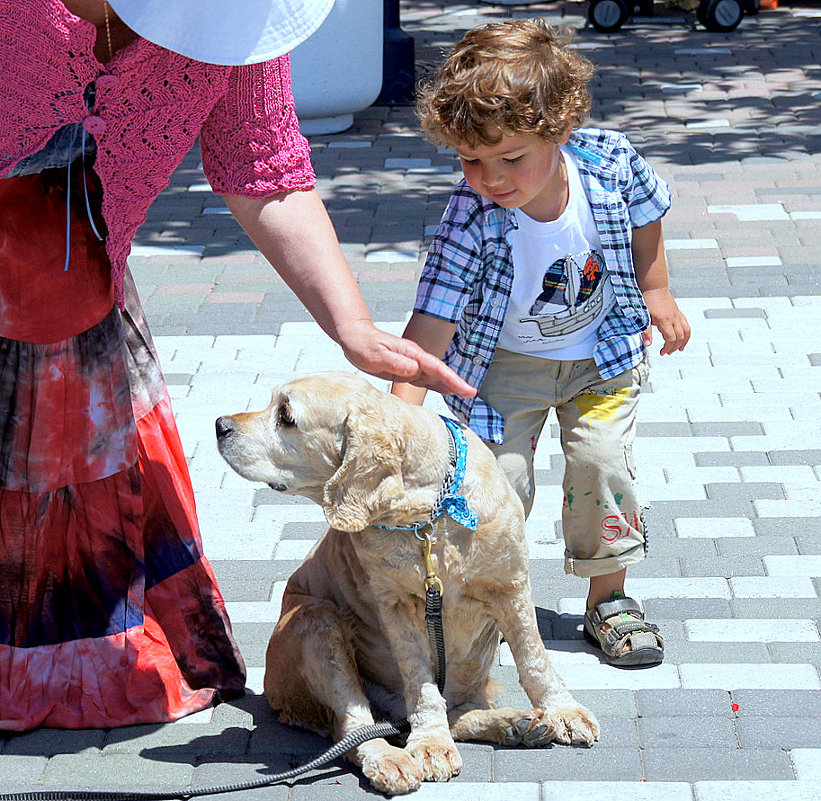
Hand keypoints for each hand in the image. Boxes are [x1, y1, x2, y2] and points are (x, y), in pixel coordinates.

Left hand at [336, 319, 475, 397]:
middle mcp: (415, 358)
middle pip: (440, 372)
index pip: (436, 368)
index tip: (465, 388)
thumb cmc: (363, 345)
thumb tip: (414, 369)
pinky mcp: (406, 370)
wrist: (355, 337)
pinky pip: (425, 379)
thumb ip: (395, 362)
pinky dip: (436, 385)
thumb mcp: (376, 355)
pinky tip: (445, 391)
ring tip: (464, 394)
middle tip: (472, 394)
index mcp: (411, 353)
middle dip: (456, 383)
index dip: (452, 379)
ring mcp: (412, 364)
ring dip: (449, 385)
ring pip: (434, 377)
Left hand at [642, 288, 690, 354]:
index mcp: (665, 321)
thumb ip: (645, 331)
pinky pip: (686, 324)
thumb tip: (647, 344)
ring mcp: (677, 315)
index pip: (670, 339)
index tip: (662, 353)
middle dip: (674, 347)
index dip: (668, 347)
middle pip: (679, 337)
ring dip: (684, 341)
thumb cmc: (647, 300)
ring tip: (680, 349)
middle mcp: (674, 318)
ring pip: (686, 331)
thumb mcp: (643, 317)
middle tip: (667, 352)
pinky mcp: (678, 311)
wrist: (654, 286)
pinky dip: (686, 332)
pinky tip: (683, 337)